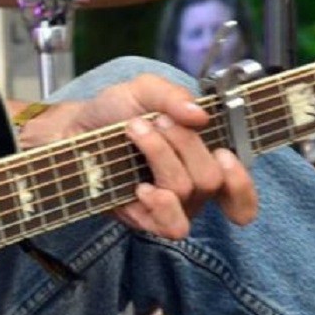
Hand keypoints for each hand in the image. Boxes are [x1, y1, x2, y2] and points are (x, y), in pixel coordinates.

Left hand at [19, 74, 258, 238]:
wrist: (72, 128)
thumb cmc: (113, 111)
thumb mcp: (144, 90)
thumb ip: (173, 95)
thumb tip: (200, 115)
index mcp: (202, 161)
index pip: (240, 195)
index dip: (242, 183)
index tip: (224, 154)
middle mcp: (191, 190)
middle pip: (210, 179)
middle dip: (183, 143)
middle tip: (156, 121)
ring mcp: (167, 207)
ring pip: (186, 192)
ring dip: (162, 157)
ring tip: (136, 133)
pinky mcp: (142, 220)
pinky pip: (167, 224)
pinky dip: (157, 200)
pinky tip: (139, 185)